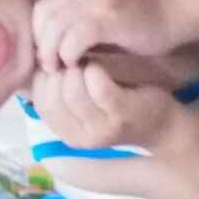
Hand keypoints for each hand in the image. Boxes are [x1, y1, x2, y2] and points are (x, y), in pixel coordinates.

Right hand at [30, 62, 176, 150]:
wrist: (162, 123)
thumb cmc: (119, 105)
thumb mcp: (85, 103)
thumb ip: (60, 89)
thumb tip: (36, 61)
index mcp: (68, 134)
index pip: (40, 103)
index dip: (45, 78)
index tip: (59, 63)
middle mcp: (81, 138)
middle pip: (53, 97)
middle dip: (60, 72)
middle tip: (74, 60)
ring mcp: (101, 128)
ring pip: (72, 91)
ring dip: (77, 69)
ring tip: (88, 63)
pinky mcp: (121, 114)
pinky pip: (98, 87)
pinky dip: (95, 71)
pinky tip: (101, 67)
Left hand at [31, 0, 176, 69]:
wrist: (171, 16)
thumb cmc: (134, 24)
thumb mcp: (98, 18)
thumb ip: (73, 25)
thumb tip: (45, 48)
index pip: (41, 8)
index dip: (37, 34)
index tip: (47, 55)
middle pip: (43, 17)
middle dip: (41, 45)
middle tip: (50, 66)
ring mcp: (96, 1)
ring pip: (55, 27)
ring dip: (53, 52)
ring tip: (61, 68)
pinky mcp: (108, 17)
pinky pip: (75, 37)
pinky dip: (69, 54)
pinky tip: (77, 64)